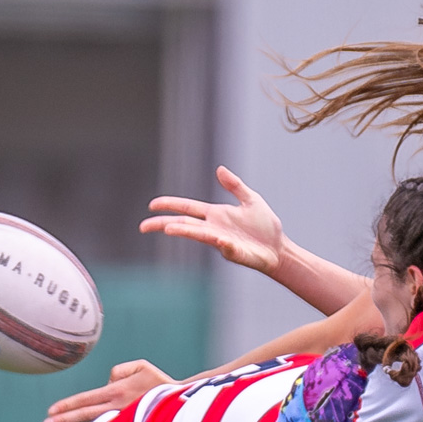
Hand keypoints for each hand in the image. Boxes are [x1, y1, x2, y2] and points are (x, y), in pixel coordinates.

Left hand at [42, 359, 180, 421]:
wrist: (184, 405)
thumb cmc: (162, 385)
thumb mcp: (141, 366)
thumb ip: (119, 370)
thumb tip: (106, 383)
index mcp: (117, 391)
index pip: (85, 399)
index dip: (66, 405)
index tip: (51, 411)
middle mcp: (116, 409)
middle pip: (83, 416)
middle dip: (62, 421)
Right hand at [140, 165, 284, 272]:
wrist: (279, 248)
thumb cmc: (265, 227)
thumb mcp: (250, 199)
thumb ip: (235, 186)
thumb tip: (219, 169)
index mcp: (215, 214)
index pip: (187, 208)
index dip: (170, 205)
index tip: (152, 205)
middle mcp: (213, 228)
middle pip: (183, 224)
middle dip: (163, 224)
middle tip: (143, 226)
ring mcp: (221, 241)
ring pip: (197, 235)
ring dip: (183, 231)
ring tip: (168, 229)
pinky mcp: (232, 252)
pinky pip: (224, 247)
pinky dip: (220, 243)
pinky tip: (219, 240)